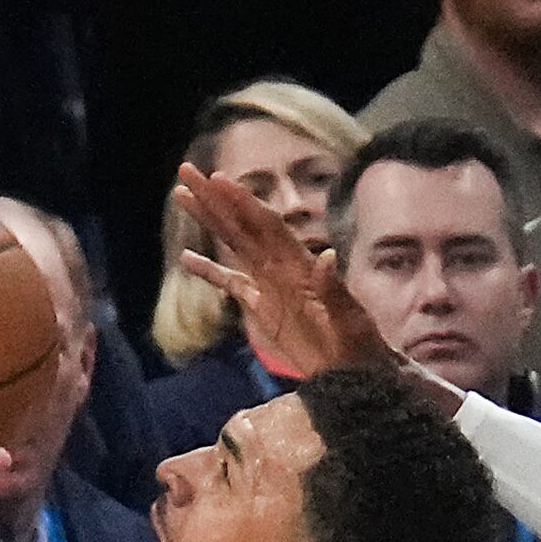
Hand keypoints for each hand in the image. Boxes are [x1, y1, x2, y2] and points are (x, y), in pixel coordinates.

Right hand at [170, 164, 407, 385]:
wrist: (356, 370)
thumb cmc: (359, 344)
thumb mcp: (349, 320)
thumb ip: (334, 290)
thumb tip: (326, 257)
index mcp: (299, 265)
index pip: (265, 225)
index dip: (242, 201)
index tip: (218, 179)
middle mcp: (282, 266)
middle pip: (242, 223)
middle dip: (214, 197)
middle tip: (186, 170)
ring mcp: (270, 284)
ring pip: (233, 243)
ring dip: (208, 219)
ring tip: (181, 195)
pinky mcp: (262, 306)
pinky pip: (230, 282)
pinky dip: (208, 271)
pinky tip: (186, 259)